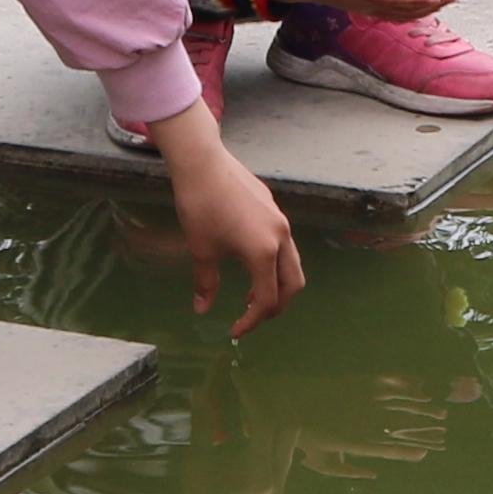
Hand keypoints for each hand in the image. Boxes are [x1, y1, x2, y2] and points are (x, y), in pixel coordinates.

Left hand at [151, 107, 310, 333]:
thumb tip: (202, 309)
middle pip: (293, 285)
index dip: (252, 321)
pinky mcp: (274, 210)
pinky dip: (275, 264)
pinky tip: (251, 262)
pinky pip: (285, 245)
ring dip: (279, 285)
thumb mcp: (201, 249)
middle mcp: (281, 238)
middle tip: (253, 317)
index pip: (267, 300)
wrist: (203, 163)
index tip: (235, 330)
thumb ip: (206, 283)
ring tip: (254, 294)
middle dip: (276, 307)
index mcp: (263, 253)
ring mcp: (281, 222)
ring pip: (292, 264)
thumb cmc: (200, 207)